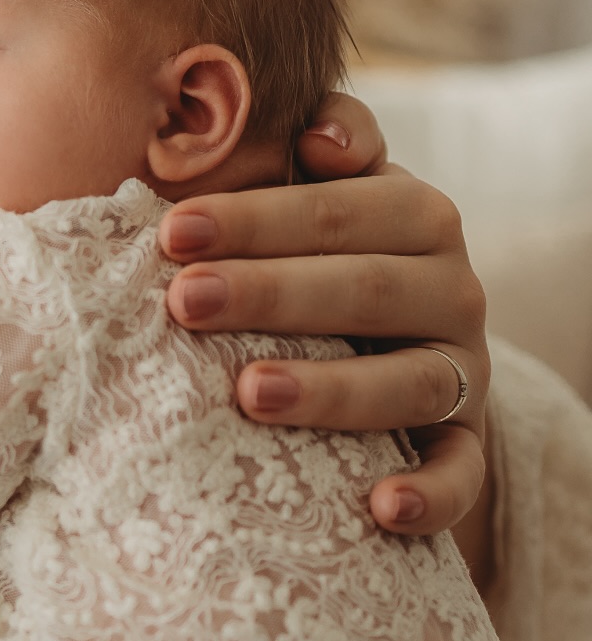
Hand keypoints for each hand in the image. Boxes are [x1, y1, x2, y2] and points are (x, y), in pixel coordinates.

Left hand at [157, 93, 489, 554]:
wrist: (392, 331)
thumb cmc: (326, 240)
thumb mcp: (330, 182)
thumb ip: (329, 134)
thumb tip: (318, 134)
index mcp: (417, 212)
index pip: (332, 211)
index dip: (253, 219)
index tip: (172, 232)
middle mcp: (454, 286)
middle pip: (361, 289)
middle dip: (268, 294)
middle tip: (183, 302)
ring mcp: (465, 368)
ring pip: (409, 381)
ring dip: (332, 391)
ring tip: (248, 393)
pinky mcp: (468, 439)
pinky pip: (462, 472)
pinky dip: (432, 494)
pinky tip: (379, 507)